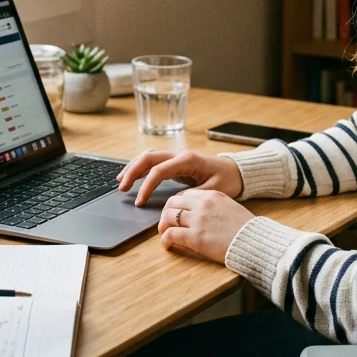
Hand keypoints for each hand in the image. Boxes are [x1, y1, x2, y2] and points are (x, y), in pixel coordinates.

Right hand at [116, 149, 243, 205]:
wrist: (236, 171)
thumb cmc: (227, 180)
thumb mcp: (213, 191)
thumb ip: (194, 195)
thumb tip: (175, 201)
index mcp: (188, 160)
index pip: (159, 170)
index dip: (146, 186)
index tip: (139, 202)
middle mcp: (179, 155)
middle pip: (148, 157)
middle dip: (132, 172)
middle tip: (121, 188)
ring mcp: (176, 156)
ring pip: (148, 156)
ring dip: (133, 167)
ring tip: (120, 181)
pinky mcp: (176, 162)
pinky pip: (154, 161)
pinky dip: (140, 168)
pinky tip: (132, 177)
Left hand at [158, 189, 255, 263]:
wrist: (255, 242)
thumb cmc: (246, 228)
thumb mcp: (230, 207)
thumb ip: (214, 206)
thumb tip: (202, 214)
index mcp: (212, 195)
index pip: (185, 194)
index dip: (177, 204)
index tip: (176, 213)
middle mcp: (202, 204)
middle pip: (173, 202)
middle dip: (166, 213)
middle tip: (166, 223)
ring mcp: (198, 220)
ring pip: (169, 216)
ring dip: (163, 225)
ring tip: (165, 234)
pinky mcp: (195, 237)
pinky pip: (171, 234)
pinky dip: (165, 240)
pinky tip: (167, 245)